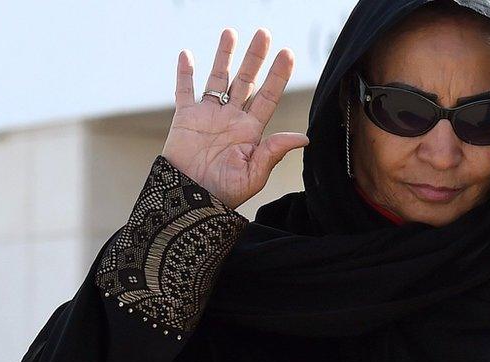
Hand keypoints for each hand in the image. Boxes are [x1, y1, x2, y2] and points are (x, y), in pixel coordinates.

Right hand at [162, 27, 309, 209]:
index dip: (278, 75)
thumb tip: (304, 138)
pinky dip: (185, 74)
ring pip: (218, 79)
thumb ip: (274, 151)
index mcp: (251, 131)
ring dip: (224, 56)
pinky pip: (185, 91)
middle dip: (255, 57)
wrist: (190, 200)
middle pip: (246, 80)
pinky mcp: (186, 118)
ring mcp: (209, 115)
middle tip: (264, 34)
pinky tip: (188, 55)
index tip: (287, 54)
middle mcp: (232, 118)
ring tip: (230, 32)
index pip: (268, 96)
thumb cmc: (224, 193)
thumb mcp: (254, 174)